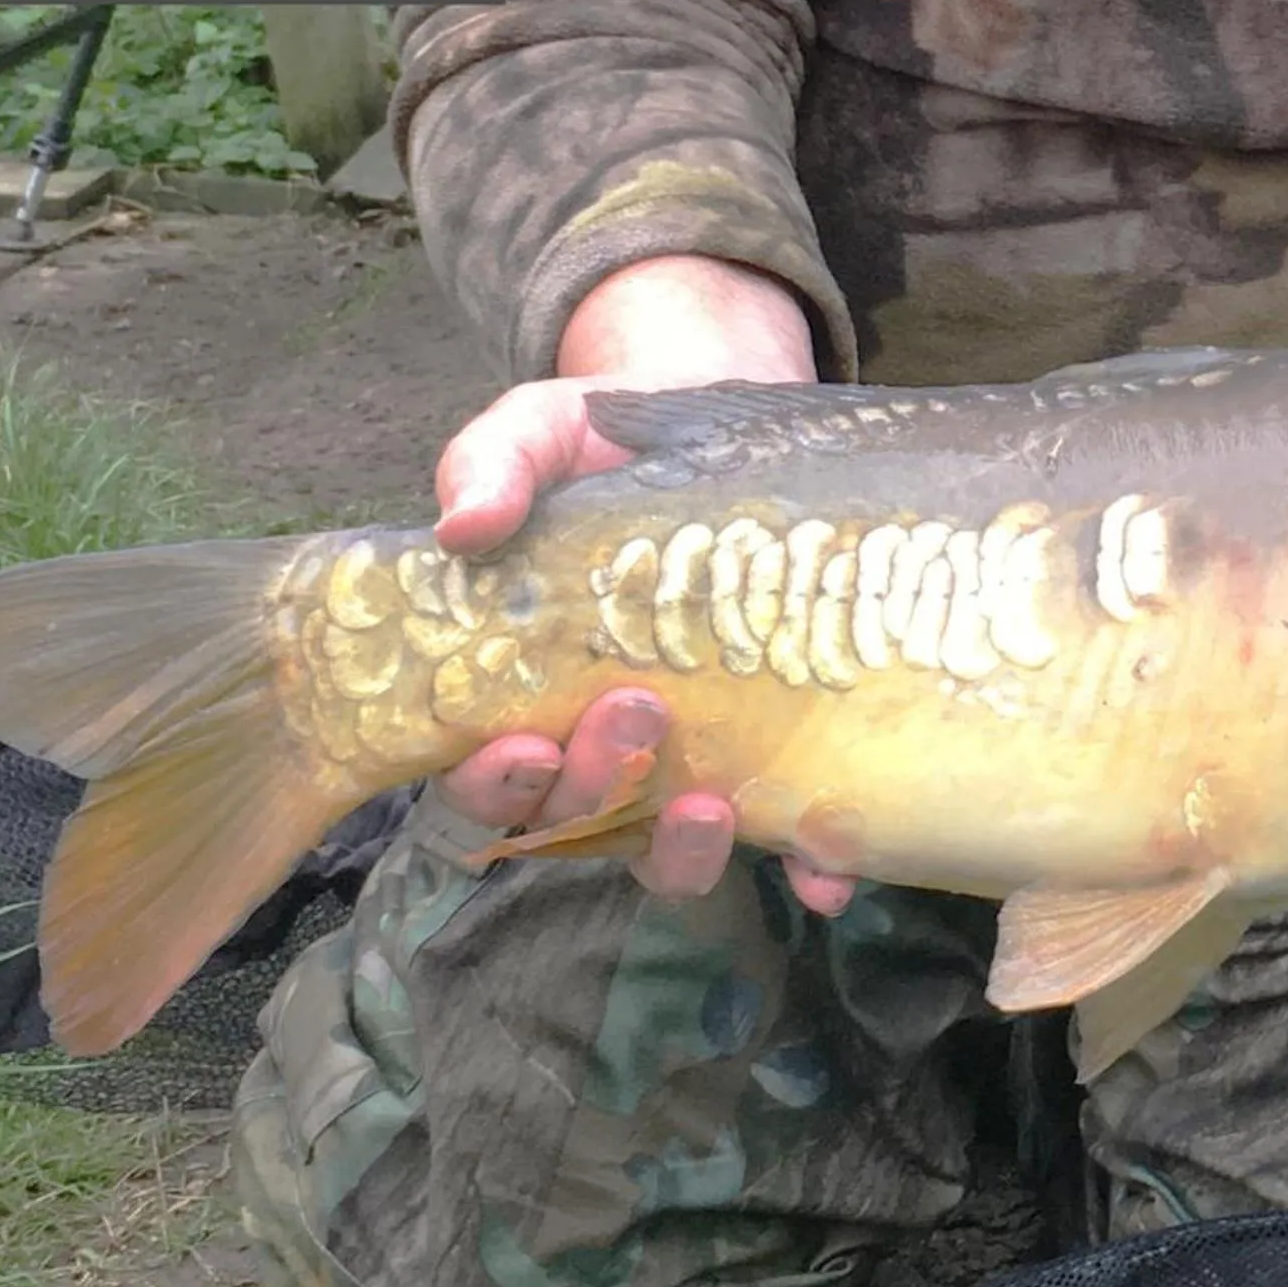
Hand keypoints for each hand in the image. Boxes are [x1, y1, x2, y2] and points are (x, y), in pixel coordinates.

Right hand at [428, 256, 858, 914]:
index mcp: (517, 691)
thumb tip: (461, 526)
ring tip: (710, 807)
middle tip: (635, 714)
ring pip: (665, 850)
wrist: (715, 412)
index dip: (496, 781)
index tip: (525, 744)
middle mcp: (594, 746)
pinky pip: (783, 836)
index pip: (487, 774)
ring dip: (681, 850)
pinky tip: (825, 874)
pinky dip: (804, 868)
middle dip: (597, 786)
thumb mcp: (539, 432)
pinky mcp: (767, 757)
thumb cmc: (601, 442)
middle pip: (575, 818)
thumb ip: (491, 466)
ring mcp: (683, 761)